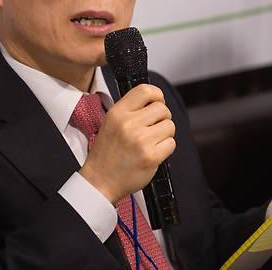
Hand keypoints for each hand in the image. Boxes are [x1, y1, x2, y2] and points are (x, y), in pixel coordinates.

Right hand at [79, 84, 175, 204]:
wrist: (100, 181)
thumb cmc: (107, 153)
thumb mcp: (110, 123)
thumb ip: (130, 110)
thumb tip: (155, 100)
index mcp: (117, 113)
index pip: (145, 90)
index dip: (157, 95)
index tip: (157, 102)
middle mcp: (128, 124)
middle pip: (162, 108)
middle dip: (163, 117)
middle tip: (155, 127)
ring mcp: (140, 141)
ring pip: (170, 125)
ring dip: (165, 133)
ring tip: (152, 141)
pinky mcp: (151, 157)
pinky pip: (171, 143)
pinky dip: (166, 148)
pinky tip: (153, 152)